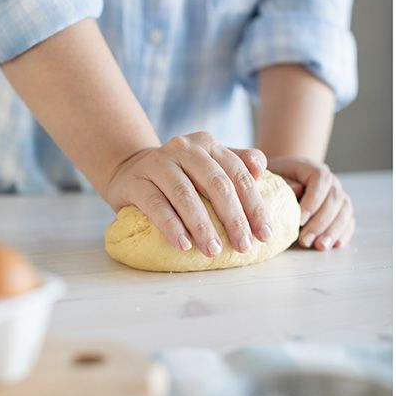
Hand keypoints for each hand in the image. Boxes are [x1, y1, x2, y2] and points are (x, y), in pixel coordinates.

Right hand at [105, 132, 272, 256]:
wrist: (130, 169)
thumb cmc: (182, 174)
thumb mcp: (211, 164)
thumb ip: (239, 164)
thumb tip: (260, 170)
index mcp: (209, 144)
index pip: (238, 174)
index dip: (254, 205)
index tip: (265, 234)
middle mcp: (184, 149)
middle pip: (216, 184)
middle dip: (233, 218)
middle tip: (243, 246)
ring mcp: (158, 163)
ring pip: (185, 195)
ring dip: (202, 226)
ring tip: (213, 250)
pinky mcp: (135, 182)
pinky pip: (156, 206)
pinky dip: (171, 226)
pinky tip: (183, 245)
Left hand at [268, 156, 354, 249]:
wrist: (283, 183)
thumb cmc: (274, 182)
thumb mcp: (272, 178)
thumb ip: (283, 183)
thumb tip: (297, 191)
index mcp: (313, 169)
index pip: (321, 179)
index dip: (314, 200)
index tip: (300, 220)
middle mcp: (331, 182)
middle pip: (335, 198)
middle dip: (321, 222)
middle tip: (305, 240)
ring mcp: (339, 196)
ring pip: (345, 211)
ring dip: (333, 230)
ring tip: (320, 246)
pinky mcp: (342, 212)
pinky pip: (349, 221)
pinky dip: (344, 233)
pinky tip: (335, 245)